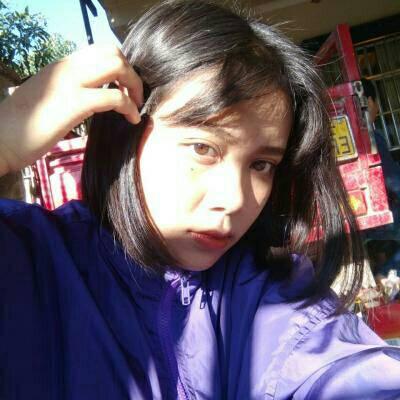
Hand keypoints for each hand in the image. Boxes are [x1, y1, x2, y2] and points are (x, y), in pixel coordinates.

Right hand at [0, 45, 142, 175]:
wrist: (0, 139)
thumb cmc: (22, 126)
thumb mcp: (49, 98)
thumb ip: (69, 90)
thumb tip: (92, 95)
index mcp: (62, 67)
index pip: (100, 51)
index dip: (120, 67)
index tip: (126, 87)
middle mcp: (67, 68)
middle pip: (112, 52)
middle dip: (131, 73)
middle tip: (135, 96)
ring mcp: (70, 83)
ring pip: (116, 66)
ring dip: (134, 86)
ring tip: (135, 107)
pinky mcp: (74, 104)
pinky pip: (114, 97)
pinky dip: (130, 107)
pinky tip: (132, 120)